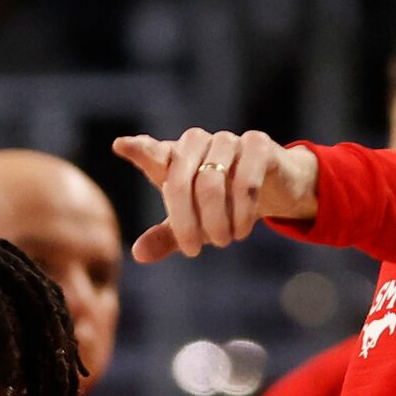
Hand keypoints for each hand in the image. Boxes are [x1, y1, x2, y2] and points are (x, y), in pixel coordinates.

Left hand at [112, 131, 318, 262]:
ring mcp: (227, 140)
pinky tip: (242, 230)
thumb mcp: (194, 223)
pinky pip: (244, 182)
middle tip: (193, 251)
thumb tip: (138, 254)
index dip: (139, 150)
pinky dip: (242, 213)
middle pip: (180, 182)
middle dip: (185, 223)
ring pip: (211, 184)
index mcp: (175, 158)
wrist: (275, 189)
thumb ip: (167, 236)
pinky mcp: (257, 145)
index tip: (121, 146)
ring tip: (224, 241)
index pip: (153, 152)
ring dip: (216, 221)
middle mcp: (197, 143)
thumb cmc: (224, 205)